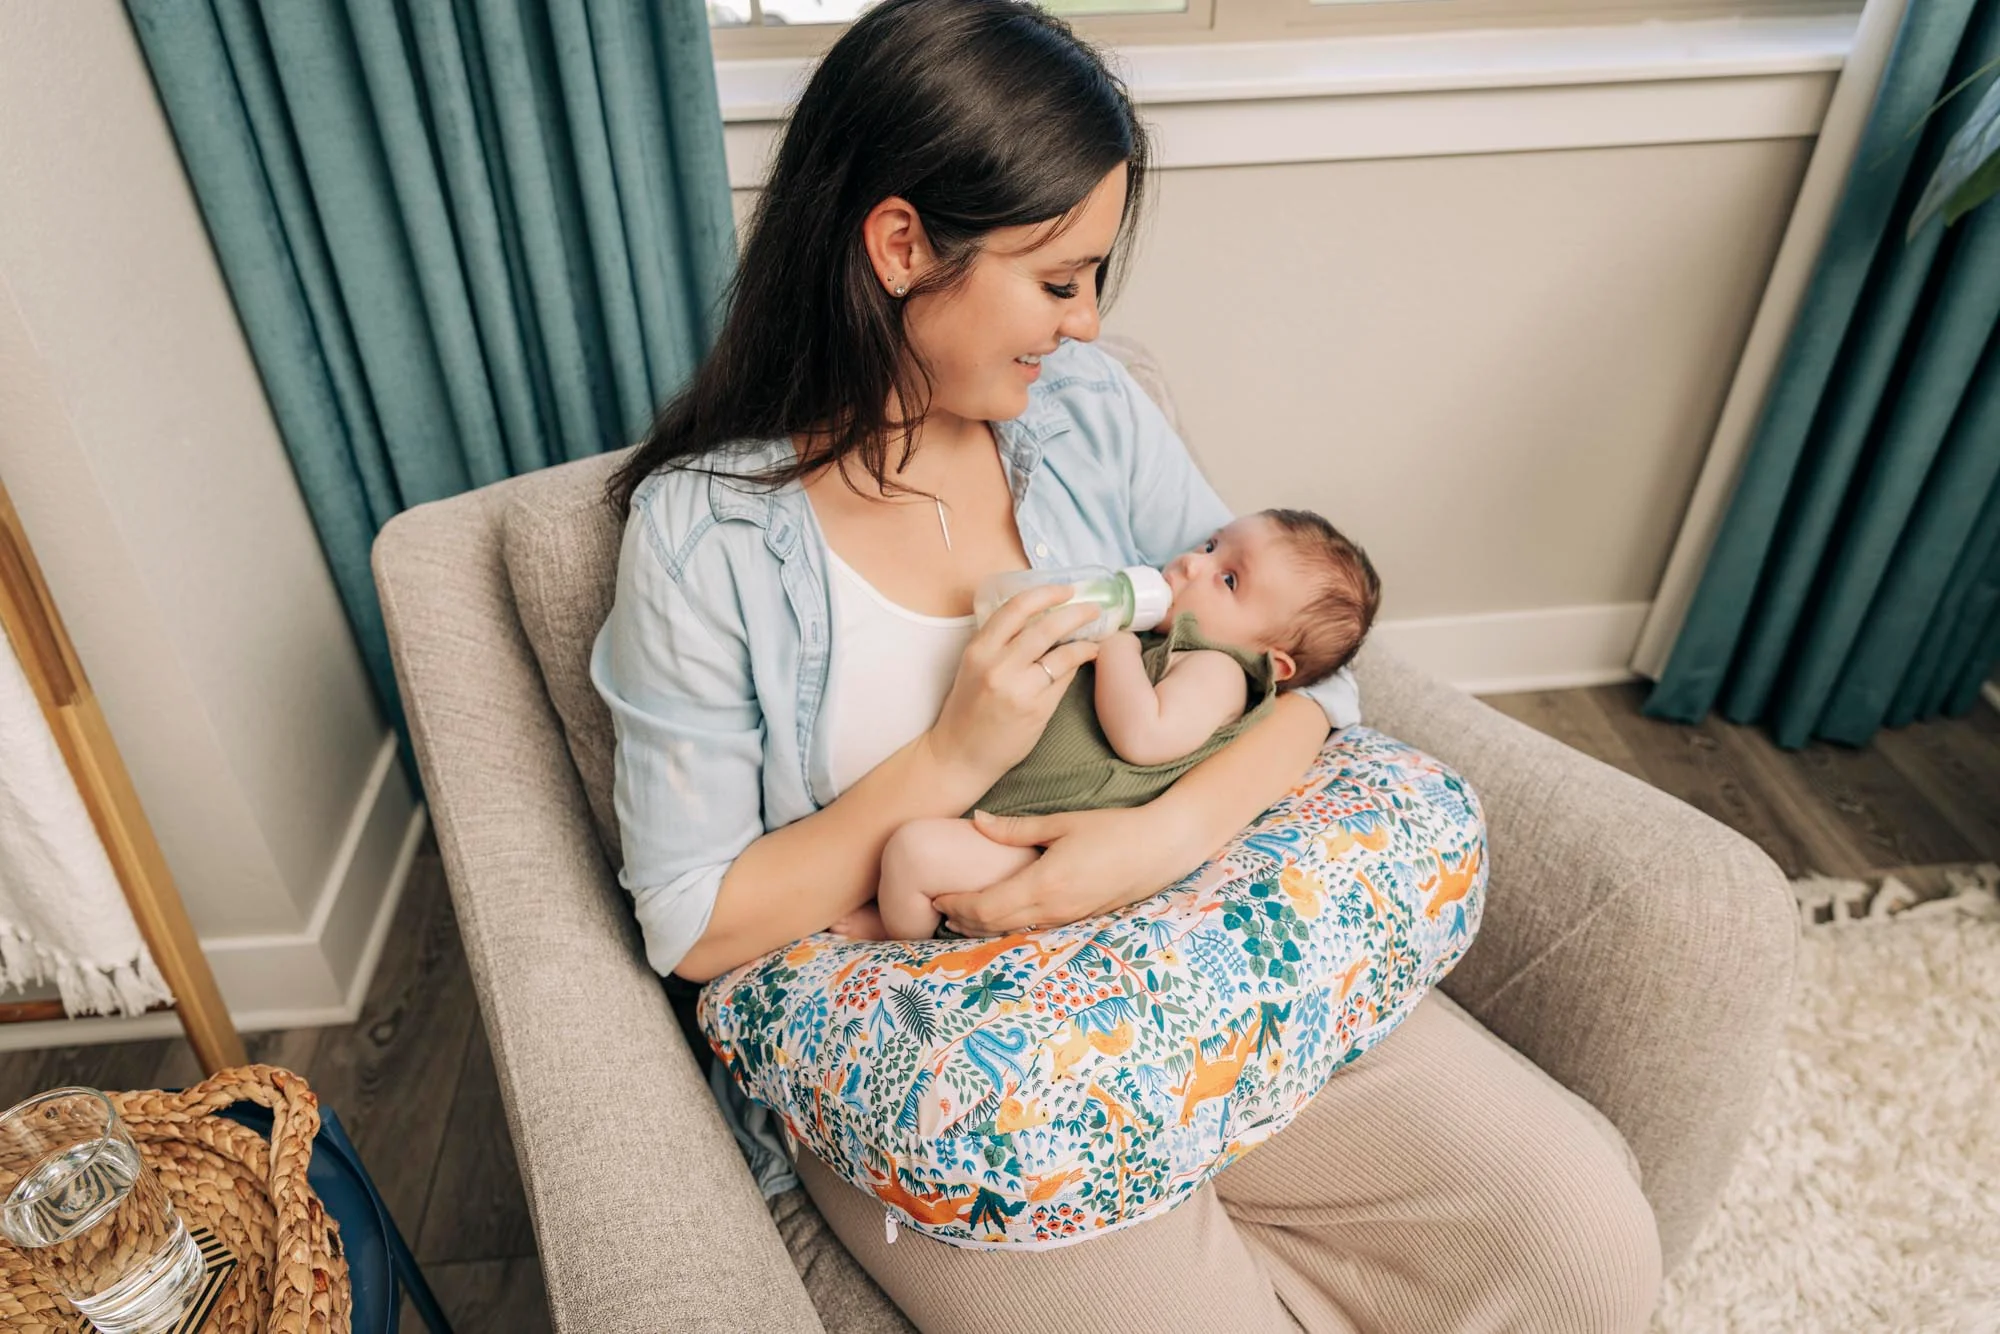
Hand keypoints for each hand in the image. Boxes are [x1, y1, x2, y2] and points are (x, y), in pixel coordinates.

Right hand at [923, 585, 1101, 784]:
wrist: (959, 755)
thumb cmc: (967, 710)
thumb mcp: (973, 667)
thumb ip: (999, 644)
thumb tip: (1041, 621)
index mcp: (978, 650)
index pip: (1015, 609)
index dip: (1045, 593)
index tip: (1065, 590)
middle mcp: (996, 666)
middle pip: (1045, 628)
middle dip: (1075, 613)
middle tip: (1092, 608)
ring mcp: (1017, 689)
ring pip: (1060, 654)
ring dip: (1084, 641)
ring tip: (1096, 635)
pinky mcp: (1035, 710)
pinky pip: (1062, 680)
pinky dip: (1076, 666)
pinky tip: (1085, 659)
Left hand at [932, 806, 1201, 935]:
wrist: (1162, 849)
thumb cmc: (1114, 830)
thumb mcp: (1062, 823)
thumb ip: (1016, 828)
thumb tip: (975, 821)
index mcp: (1044, 884)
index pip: (986, 906)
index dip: (956, 906)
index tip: (935, 897)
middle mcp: (1053, 909)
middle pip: (994, 926)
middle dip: (962, 921)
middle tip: (937, 910)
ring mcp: (1067, 919)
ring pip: (1012, 932)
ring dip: (983, 927)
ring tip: (959, 916)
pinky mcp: (1078, 920)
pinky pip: (1032, 929)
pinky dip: (1007, 926)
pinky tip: (998, 915)